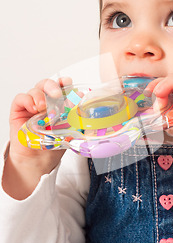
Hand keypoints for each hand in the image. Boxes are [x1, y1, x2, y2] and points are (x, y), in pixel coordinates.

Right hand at [3, 77, 71, 199]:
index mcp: (58, 104)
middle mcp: (45, 102)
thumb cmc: (53, 144)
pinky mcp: (19, 111)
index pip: (60, 87)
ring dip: (40, 95)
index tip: (68, 82)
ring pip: (35, 89)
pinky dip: (28, 100)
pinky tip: (33, 108)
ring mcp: (32, 106)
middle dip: (53, 85)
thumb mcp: (69, 129)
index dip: (64, 82)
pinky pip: (21, 98)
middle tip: (57, 94)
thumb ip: (75, 117)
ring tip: (44, 106)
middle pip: (47, 84)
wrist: (39, 159)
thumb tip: (84, 105)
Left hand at [145, 73, 172, 149]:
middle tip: (148, 95)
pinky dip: (168, 84)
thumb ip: (160, 112)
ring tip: (157, 97)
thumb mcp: (170, 120)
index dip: (154, 89)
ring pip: (172, 79)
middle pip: (167, 81)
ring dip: (161, 87)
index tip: (145, 95)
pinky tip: (161, 92)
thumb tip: (147, 109)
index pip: (165, 87)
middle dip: (155, 87)